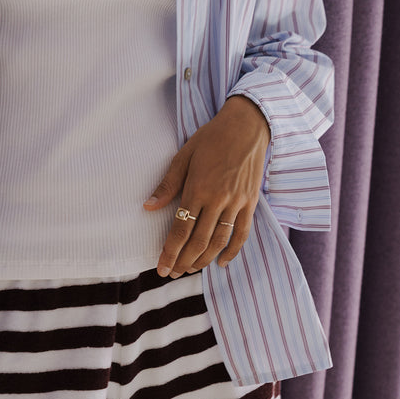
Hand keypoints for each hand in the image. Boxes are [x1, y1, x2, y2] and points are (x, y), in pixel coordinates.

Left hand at [143, 95, 269, 276]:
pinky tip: (222, 262)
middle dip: (184, 261)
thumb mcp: (185, 155)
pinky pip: (242, 232)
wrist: (247, 125)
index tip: (162, 267)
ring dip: (204, 259)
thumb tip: (148, 207)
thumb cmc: (212, 137)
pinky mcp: (250, 202)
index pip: (181, 229)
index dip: (170, 252)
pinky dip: (233, 250)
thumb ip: (168, 184)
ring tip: (191, 269)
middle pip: (199, 240)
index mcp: (198, 188)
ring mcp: (237, 202)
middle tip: (173, 273)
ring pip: (220, 240)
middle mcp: (218, 199)